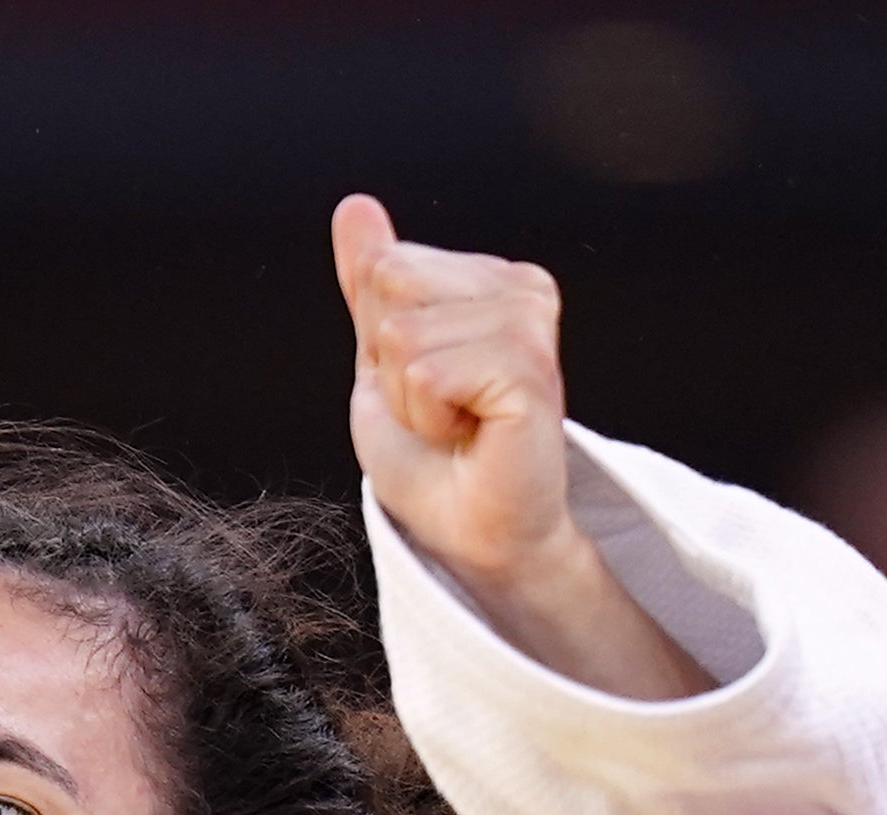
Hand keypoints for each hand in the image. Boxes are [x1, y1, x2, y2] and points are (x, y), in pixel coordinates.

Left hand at [331, 193, 710, 699]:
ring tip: (457, 429)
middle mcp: (521, 289)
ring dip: (411, 402)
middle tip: (440, 414)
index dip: (383, 345)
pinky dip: (428, 419)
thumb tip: (356, 209)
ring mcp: (530, 326)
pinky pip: (427, 374)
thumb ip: (371, 284)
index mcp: (493, 279)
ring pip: (406, 336)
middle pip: (392, 287)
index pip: (388, 268)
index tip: (427, 392)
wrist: (472, 534)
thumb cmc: (437, 462)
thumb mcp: (384, 363)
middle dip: (393, 368)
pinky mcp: (530, 369)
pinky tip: (470, 437)